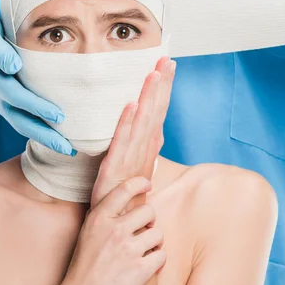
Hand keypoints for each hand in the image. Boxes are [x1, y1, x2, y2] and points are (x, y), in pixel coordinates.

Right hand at [0, 6, 73, 153]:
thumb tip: (13, 66)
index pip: (16, 96)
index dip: (37, 107)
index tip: (59, 116)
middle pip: (20, 120)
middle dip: (44, 135)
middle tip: (69, 148)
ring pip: (20, 124)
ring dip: (43, 138)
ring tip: (68, 150)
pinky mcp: (2, 102)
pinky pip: (20, 120)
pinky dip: (37, 131)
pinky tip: (56, 138)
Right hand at [62, 176, 165, 284]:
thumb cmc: (85, 266)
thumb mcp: (88, 233)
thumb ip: (105, 216)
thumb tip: (125, 198)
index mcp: (99, 218)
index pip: (124, 189)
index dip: (139, 183)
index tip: (147, 184)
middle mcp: (114, 230)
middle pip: (148, 211)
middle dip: (149, 221)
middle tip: (143, 231)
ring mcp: (128, 250)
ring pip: (158, 233)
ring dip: (155, 242)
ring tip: (144, 250)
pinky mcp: (140, 269)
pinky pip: (162, 255)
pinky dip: (158, 261)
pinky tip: (148, 265)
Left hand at [92, 57, 175, 207]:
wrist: (117, 225)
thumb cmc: (127, 196)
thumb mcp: (140, 169)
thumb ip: (148, 148)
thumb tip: (157, 130)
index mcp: (148, 148)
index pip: (159, 112)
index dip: (165, 89)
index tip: (169, 65)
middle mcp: (144, 150)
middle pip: (156, 112)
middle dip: (162, 85)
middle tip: (167, 60)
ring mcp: (130, 158)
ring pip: (143, 122)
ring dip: (149, 97)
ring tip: (154, 73)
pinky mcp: (115, 168)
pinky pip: (122, 141)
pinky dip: (128, 122)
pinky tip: (132, 104)